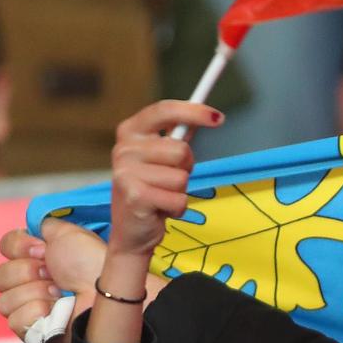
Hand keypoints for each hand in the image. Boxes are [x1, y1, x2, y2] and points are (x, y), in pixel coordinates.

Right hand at [0, 217, 103, 342]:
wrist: (107, 295)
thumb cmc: (93, 265)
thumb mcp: (68, 234)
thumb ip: (44, 227)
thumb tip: (31, 228)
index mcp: (39, 261)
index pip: (5, 249)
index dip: (18, 247)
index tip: (42, 250)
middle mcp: (32, 285)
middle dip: (26, 272)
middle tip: (53, 276)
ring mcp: (32, 310)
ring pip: (4, 302)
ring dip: (35, 293)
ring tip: (60, 295)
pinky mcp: (36, 333)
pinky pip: (15, 321)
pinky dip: (36, 313)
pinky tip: (56, 311)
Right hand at [108, 101, 218, 259]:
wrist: (131, 232)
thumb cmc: (151, 191)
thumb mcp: (161, 158)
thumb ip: (178, 136)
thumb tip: (207, 114)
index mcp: (129, 133)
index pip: (163, 111)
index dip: (193, 111)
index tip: (218, 117)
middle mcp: (123, 149)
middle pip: (181, 149)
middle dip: (185, 167)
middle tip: (169, 180)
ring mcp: (126, 173)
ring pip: (182, 177)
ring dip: (180, 190)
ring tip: (162, 195)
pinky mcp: (135, 196)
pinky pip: (180, 199)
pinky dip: (177, 208)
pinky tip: (160, 210)